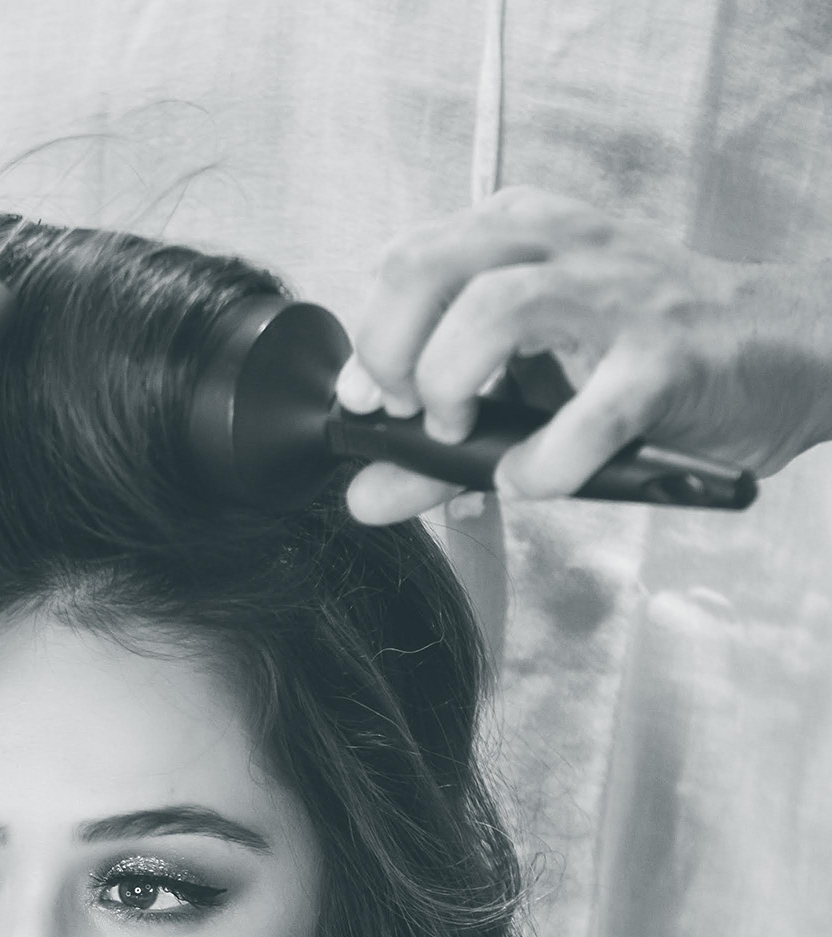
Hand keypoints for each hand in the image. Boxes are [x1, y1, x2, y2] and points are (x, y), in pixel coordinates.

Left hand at [336, 186, 831, 521]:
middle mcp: (562, 250)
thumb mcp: (531, 387)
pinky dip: (544, 462)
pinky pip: (589, 411)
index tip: (371, 402)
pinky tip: (533, 478)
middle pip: (429, 267)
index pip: (406, 258)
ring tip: (466, 438)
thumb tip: (361, 492)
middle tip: (409, 415)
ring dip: (454, 385)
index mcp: (520, 238)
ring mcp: (617, 298)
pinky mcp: (666, 359)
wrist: (780, 351)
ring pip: (496, 311)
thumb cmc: (648, 357)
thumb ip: (438, 444)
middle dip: (393, 353)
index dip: (371, 339)